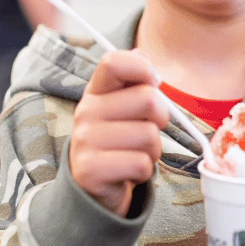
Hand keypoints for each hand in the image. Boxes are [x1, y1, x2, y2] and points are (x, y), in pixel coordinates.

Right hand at [69, 50, 169, 215]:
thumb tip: (142, 56)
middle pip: (148, 99)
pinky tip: (128, 172)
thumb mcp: (123, 108)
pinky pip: (142, 164)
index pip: (114, 61)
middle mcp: (86, 111)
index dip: (143, 69)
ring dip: (153, 150)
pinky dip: (144, 171)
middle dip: (160, 118)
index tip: (152, 85)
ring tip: (135, 154)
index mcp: (96, 92)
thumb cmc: (118, 143)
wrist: (92, 189)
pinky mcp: (90, 170)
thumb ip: (134, 81)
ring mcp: (85, 141)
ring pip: (149, 135)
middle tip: (147, 130)